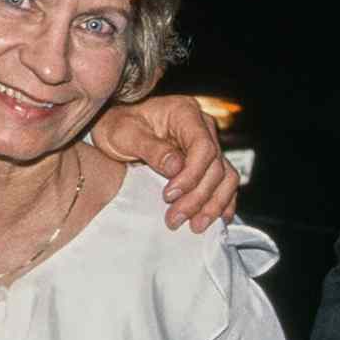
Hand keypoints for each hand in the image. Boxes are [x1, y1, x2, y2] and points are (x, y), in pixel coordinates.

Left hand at [92, 95, 238, 230]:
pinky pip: (223, 184)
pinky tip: (214, 220)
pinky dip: (220, 203)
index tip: (169, 195)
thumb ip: (150, 148)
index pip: (203, 147)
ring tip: (195, 226)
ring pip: (225, 178)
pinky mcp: (206, 163)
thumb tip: (176, 167)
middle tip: (175, 218)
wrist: (114, 127)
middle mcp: (203, 127)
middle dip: (198, 197)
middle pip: (215, 166)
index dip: (191, 175)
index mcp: (185, 113)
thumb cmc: (117, 125)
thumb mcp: (124, 133)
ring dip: (213, 205)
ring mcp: (208, 145)